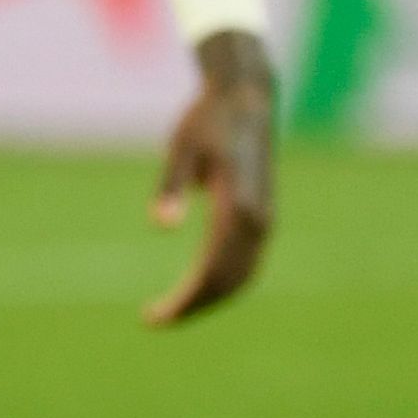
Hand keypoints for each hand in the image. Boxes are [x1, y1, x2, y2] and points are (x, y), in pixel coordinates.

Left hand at [145, 33, 276, 326]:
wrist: (246, 96)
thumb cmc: (206, 120)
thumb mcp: (180, 149)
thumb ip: (170, 187)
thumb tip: (162, 227)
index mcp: (237, 207)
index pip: (212, 273)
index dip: (184, 303)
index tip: (153, 319)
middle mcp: (257, 218)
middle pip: (228, 283)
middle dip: (192, 308)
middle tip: (153, 320)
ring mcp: (264, 219)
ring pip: (241, 277)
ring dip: (209, 300)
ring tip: (170, 311)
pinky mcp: (263, 216)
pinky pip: (247, 263)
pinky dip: (223, 284)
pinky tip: (195, 292)